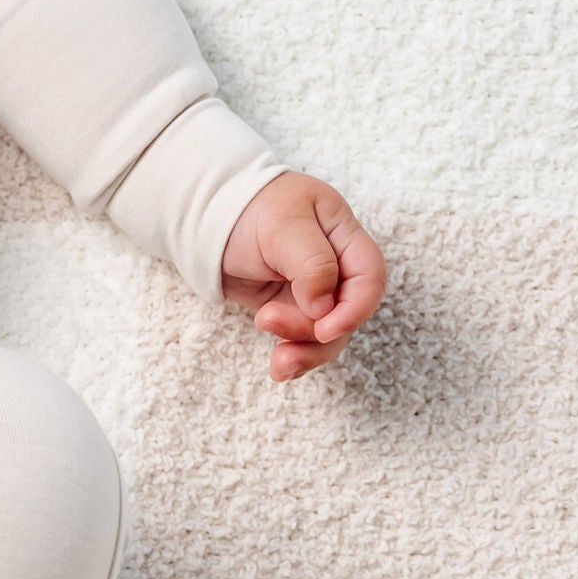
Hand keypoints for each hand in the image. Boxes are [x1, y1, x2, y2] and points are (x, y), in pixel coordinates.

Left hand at [220, 169, 385, 380]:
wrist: (208, 217)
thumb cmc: (249, 208)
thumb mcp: (282, 225)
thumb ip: (312, 263)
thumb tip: (324, 308)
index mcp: (343, 235)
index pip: (369, 277)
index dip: (355, 309)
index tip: (326, 329)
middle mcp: (336, 266)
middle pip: (348, 313)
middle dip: (318, 333)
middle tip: (272, 324)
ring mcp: (315, 291)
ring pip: (327, 334)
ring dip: (305, 351)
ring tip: (277, 363)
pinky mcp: (292, 309)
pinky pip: (303, 340)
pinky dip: (294, 356)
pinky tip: (280, 370)